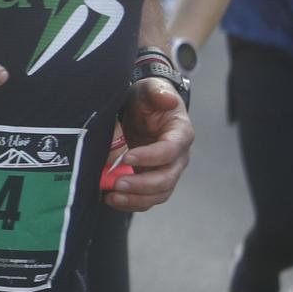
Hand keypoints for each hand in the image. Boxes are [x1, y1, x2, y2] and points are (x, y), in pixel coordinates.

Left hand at [106, 78, 192, 211]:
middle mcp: (178, 157)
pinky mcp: (153, 178)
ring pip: (159, 193)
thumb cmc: (149, 99)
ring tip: (112, 197)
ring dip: (136, 198)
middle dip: (142, 184)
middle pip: (167, 178)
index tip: (127, 158)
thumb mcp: (151, 89)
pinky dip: (132, 202)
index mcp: (180, 134)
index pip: (169, 151)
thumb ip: (158, 92)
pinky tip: (111, 199)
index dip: (150, 157)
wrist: (146, 108)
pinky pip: (147, 197)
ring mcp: (166, 170)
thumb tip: (167, 99)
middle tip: (117, 183)